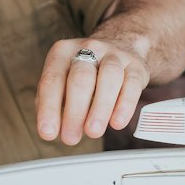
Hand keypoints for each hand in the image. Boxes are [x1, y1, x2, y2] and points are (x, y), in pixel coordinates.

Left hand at [36, 34, 150, 145]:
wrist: (122, 46)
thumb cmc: (87, 71)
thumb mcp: (63, 78)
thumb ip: (54, 101)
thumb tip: (51, 127)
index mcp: (63, 52)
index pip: (52, 80)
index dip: (49, 108)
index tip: (48, 132)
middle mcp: (89, 49)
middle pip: (81, 78)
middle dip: (75, 111)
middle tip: (71, 137)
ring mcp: (114, 56)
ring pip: (109, 78)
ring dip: (100, 108)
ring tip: (93, 132)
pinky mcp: (136, 66)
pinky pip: (131, 84)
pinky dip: (124, 105)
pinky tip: (117, 123)